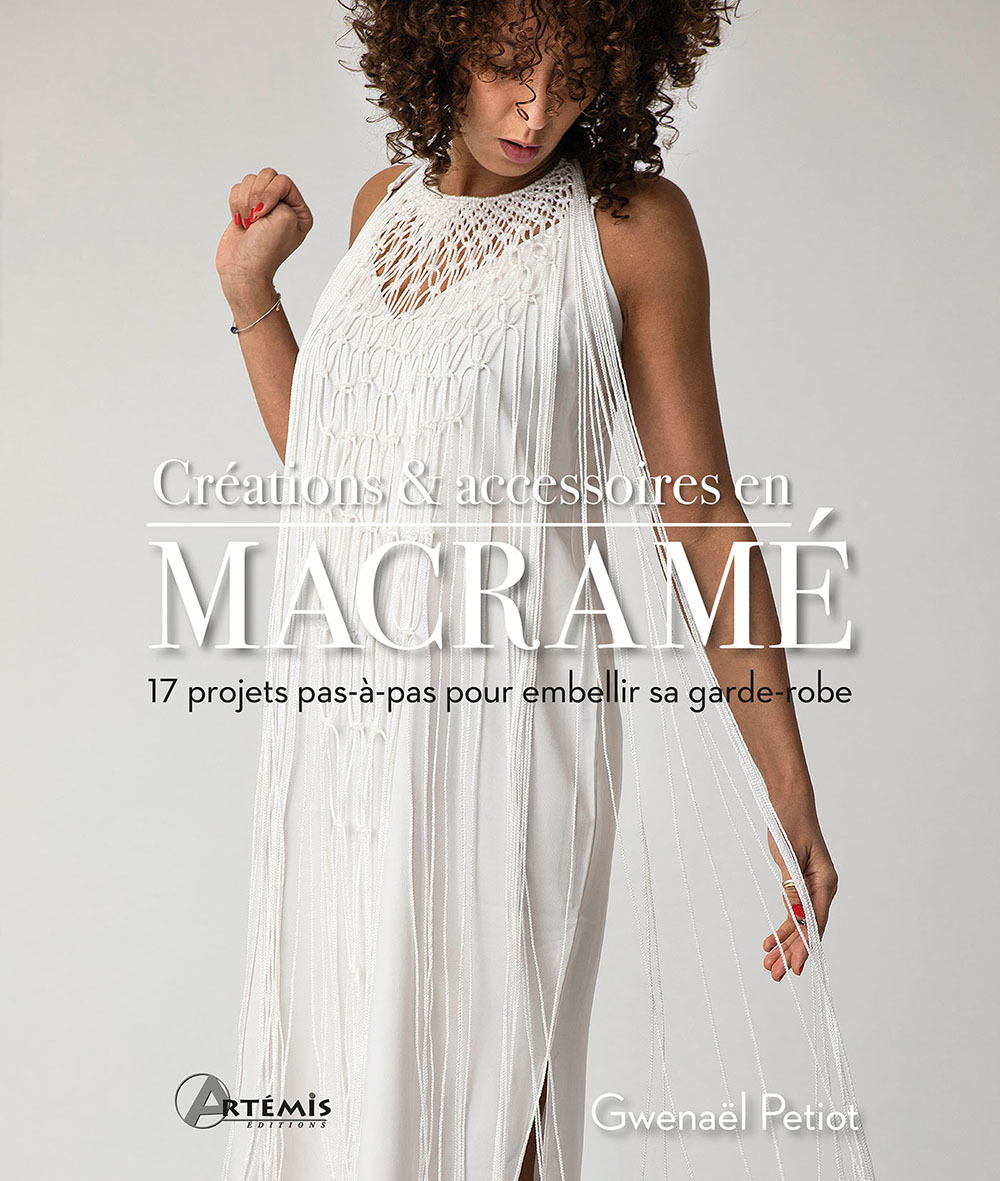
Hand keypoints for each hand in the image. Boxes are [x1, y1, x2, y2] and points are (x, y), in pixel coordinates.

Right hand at [216, 168, 313, 296]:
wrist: (243, 269)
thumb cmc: (266, 251)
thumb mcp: (286, 218)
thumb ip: (280, 191)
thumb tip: (262, 187)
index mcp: (299, 211)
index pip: (283, 181)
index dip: (270, 193)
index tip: (265, 215)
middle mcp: (283, 207)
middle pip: (266, 176)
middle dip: (256, 196)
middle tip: (256, 219)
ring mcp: (263, 207)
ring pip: (249, 181)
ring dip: (245, 202)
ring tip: (249, 224)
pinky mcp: (246, 208)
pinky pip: (237, 190)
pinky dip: (235, 206)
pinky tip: (242, 223)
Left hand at [762, 826, 837, 980]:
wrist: (789, 804)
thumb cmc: (791, 823)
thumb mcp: (789, 853)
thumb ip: (791, 884)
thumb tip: (795, 913)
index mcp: (825, 882)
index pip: (816, 921)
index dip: (805, 946)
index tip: (796, 967)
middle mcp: (821, 889)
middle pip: (808, 928)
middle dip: (792, 953)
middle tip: (775, 975)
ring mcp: (811, 888)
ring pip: (799, 924)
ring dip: (785, 945)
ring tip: (769, 966)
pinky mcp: (798, 885)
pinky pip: (792, 912)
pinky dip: (782, 928)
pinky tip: (770, 943)